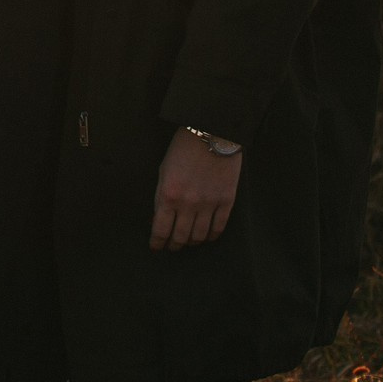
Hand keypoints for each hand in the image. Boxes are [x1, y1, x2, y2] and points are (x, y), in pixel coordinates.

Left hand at [150, 129, 242, 250]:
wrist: (212, 134)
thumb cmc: (183, 149)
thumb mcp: (163, 171)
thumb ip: (162, 195)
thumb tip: (161, 217)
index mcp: (168, 195)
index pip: (160, 229)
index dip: (157, 242)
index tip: (156, 247)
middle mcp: (188, 204)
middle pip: (180, 237)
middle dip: (174, 245)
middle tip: (172, 247)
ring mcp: (209, 204)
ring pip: (199, 236)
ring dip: (192, 242)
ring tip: (188, 243)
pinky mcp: (226, 202)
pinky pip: (218, 227)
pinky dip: (211, 236)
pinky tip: (206, 237)